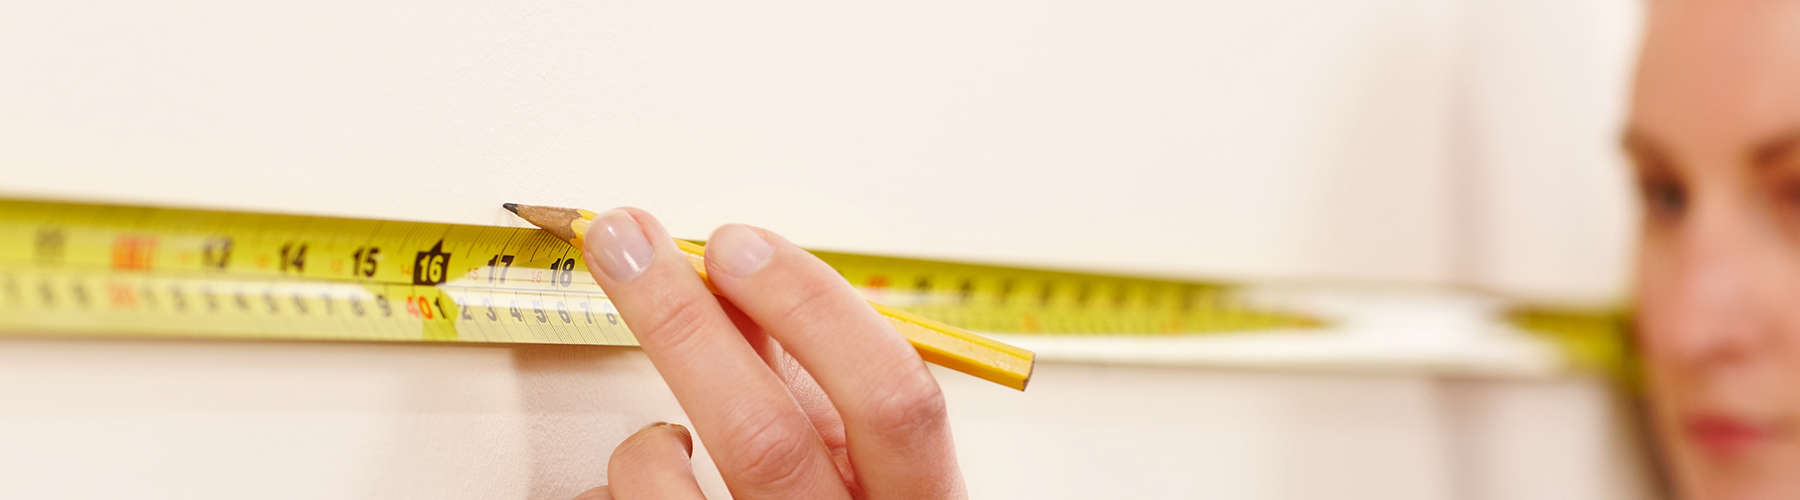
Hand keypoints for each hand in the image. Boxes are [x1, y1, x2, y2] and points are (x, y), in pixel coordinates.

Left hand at [569, 208, 964, 499]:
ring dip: (645, 440)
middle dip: (682, 322)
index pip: (894, 400)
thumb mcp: (861, 462)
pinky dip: (611, 494)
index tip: (736, 246)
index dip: (812, 309)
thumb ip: (814, 373)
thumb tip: (735, 275)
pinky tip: (635, 499)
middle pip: (764, 436)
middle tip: (625, 246)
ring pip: (671, 490)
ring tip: (658, 440)